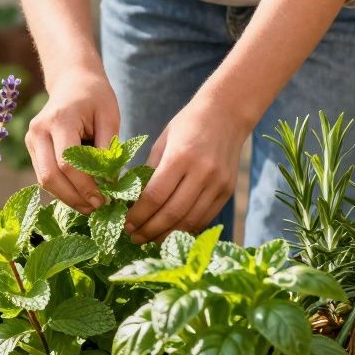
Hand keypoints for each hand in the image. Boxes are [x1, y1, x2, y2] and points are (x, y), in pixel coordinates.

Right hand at [26, 69, 119, 213]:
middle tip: (96, 208)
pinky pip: (44, 175)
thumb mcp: (110, 117)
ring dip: (67, 197)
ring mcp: (31, 140)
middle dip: (73, 197)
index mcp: (59, 120)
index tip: (104, 199)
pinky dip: (62, 188)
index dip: (85, 186)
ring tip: (89, 205)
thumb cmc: (95, 96)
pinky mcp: (32, 148)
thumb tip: (108, 184)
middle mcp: (39, 131)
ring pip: (44, 180)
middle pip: (50, 176)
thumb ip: (108, 150)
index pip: (68, 162)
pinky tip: (79, 194)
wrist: (72, 80)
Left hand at [125, 99, 246, 242]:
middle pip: (172, 213)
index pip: (155, 196)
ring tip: (149, 240)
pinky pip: (205, 218)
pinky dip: (186, 229)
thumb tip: (132, 201)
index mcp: (181, 157)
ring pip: (190, 221)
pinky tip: (171, 233)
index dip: (139, 215)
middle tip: (134, 238)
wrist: (227, 114)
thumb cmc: (188, 124)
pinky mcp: (227, 191)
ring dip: (167, 236)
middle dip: (150, 230)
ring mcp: (218, 184)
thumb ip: (149, 170)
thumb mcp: (162, 141)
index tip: (126, 224)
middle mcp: (202, 172)